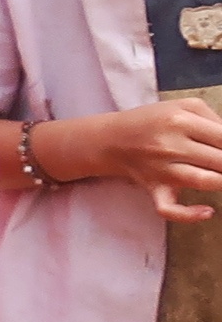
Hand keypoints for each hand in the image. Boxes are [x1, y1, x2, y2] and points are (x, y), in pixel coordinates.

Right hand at [58, 99, 221, 221]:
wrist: (110, 139)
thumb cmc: (151, 121)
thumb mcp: (181, 107)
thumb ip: (214, 119)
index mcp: (180, 120)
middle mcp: (171, 145)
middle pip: (220, 160)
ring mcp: (162, 170)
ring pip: (204, 181)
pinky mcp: (154, 189)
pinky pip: (170, 208)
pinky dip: (189, 214)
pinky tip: (208, 211)